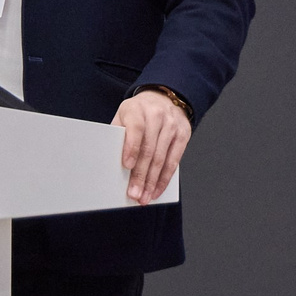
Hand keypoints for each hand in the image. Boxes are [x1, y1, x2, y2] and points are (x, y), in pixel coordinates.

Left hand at [112, 90, 190, 204]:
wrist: (163, 98)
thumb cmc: (138, 112)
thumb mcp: (123, 116)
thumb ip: (119, 135)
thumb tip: (112, 165)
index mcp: (137, 109)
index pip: (137, 128)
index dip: (132, 148)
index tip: (127, 166)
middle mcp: (157, 115)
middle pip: (149, 149)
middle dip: (141, 175)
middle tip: (134, 194)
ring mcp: (172, 125)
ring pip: (162, 158)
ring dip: (152, 182)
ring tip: (144, 198)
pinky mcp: (183, 135)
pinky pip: (174, 161)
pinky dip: (165, 179)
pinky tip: (157, 190)